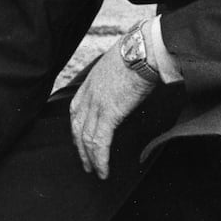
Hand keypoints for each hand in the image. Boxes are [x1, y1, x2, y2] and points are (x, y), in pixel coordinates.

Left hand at [70, 43, 154, 179]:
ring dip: (89, 158)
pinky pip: (100, 142)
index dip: (77, 127)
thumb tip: (128, 82)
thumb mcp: (120, 63)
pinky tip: (103, 171)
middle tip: (85, 162)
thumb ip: (117, 77)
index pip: (76, 109)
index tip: (80, 139)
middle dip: (80, 147)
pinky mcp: (108, 113)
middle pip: (77, 126)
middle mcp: (89, 93)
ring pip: (86, 138)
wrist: (144, 49)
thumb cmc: (139, 52)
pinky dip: (100, 159)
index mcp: (90, 81)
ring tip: (94, 171)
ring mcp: (96, 104)